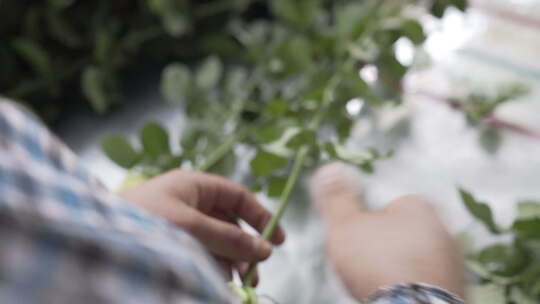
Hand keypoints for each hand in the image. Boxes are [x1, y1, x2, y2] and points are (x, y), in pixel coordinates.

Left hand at [120, 169, 285, 284]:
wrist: (93, 238)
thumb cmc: (141, 220)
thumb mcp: (191, 227)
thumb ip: (229, 238)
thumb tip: (265, 249)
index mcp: (194, 186)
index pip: (237, 196)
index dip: (261, 216)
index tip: (278, 241)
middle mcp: (188, 203)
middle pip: (229, 223)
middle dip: (245, 248)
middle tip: (255, 273)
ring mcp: (178, 224)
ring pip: (215, 242)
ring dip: (230, 262)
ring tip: (238, 283)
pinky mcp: (168, 243)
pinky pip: (199, 254)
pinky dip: (212, 267)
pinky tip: (217, 281)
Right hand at [310, 162, 464, 299]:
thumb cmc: (380, 264)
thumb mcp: (345, 224)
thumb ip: (337, 196)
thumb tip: (330, 169)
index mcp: (418, 206)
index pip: (392, 205)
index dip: (371, 221)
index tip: (359, 237)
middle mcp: (443, 228)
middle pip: (408, 230)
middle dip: (390, 242)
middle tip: (368, 259)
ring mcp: (453, 260)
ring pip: (420, 256)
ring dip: (404, 264)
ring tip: (382, 279)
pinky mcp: (454, 287)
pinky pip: (429, 280)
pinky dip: (415, 283)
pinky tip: (399, 291)